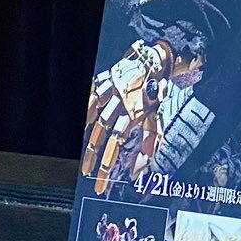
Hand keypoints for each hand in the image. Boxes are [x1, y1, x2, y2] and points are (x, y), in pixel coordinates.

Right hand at [82, 39, 171, 195]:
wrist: (156, 59)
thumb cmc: (155, 90)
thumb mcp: (156, 113)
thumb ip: (151, 137)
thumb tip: (147, 160)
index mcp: (134, 113)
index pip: (117, 143)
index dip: (107, 163)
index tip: (101, 181)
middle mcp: (121, 103)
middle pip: (103, 133)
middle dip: (95, 155)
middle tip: (87, 173)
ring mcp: (113, 91)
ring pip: (97, 117)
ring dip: (89, 137)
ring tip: (84, 155)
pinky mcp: (107, 79)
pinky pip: (94, 93)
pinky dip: (88, 107)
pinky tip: (84, 121)